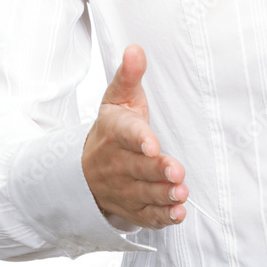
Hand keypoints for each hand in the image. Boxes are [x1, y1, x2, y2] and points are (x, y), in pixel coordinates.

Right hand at [81, 43, 187, 228]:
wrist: (86, 168)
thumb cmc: (113, 128)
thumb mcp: (117, 99)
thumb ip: (129, 75)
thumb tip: (135, 49)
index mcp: (115, 131)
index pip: (126, 134)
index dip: (139, 139)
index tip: (152, 143)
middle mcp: (117, 161)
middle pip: (138, 167)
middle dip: (157, 170)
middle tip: (176, 171)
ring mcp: (124, 187)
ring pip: (144, 193)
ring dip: (163, 194)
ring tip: (181, 192)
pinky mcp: (133, 207)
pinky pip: (146, 215)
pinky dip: (161, 217)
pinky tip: (177, 214)